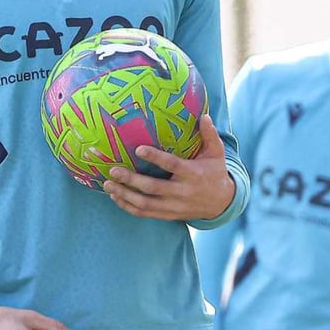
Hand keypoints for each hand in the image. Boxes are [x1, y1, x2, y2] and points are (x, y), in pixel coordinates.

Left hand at [104, 114, 234, 220]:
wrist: (221, 203)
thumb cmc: (215, 172)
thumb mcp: (216, 153)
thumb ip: (209, 134)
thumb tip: (204, 115)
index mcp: (193, 174)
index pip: (172, 165)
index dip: (155, 158)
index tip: (138, 149)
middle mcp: (182, 192)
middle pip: (153, 188)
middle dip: (131, 180)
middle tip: (114, 170)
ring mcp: (174, 206)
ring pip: (145, 203)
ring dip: (124, 194)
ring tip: (108, 184)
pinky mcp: (168, 215)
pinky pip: (144, 213)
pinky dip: (128, 206)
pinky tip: (116, 197)